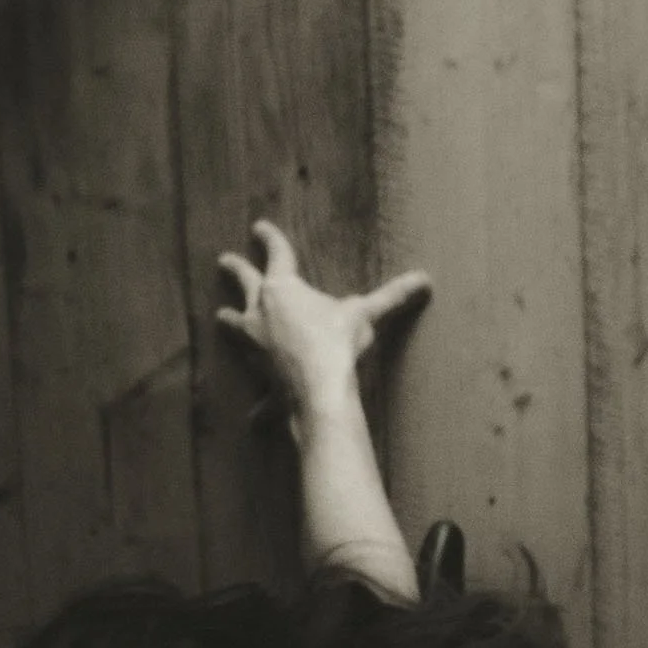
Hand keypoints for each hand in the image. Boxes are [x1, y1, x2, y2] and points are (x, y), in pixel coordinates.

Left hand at [215, 219, 430, 419]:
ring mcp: (255, 347)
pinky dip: (257, 407)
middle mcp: (261, 312)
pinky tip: (253, 420)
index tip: (259, 227)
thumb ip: (392, 297)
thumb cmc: (337, 344)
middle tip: (224, 260)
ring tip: (222, 318)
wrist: (320, 390)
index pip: (277, 253)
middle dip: (234, 270)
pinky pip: (258, 395)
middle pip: (243, 284)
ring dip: (229, 323)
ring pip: (235, 328)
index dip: (270, 238)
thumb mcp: (366, 315)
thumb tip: (425, 280)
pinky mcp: (262, 380)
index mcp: (283, 288)